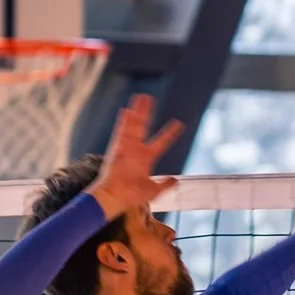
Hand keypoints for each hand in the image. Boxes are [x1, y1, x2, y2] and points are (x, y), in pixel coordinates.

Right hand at [87, 94, 182, 220]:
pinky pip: (121, 132)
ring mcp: (127, 147)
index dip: (169, 134)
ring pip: (133, 125)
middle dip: (146, 113)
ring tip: (142, 97)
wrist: (116, 197)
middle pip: (143, 127)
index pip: (161, 143)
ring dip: (137, 111)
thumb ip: (165, 184)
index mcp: (145, 159)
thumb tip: (176, 181)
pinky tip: (128, 110)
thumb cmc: (131, 196)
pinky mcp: (118, 148)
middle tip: (148, 98)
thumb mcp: (153, 191)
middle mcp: (136, 150)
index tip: (178, 124)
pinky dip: (124, 122)